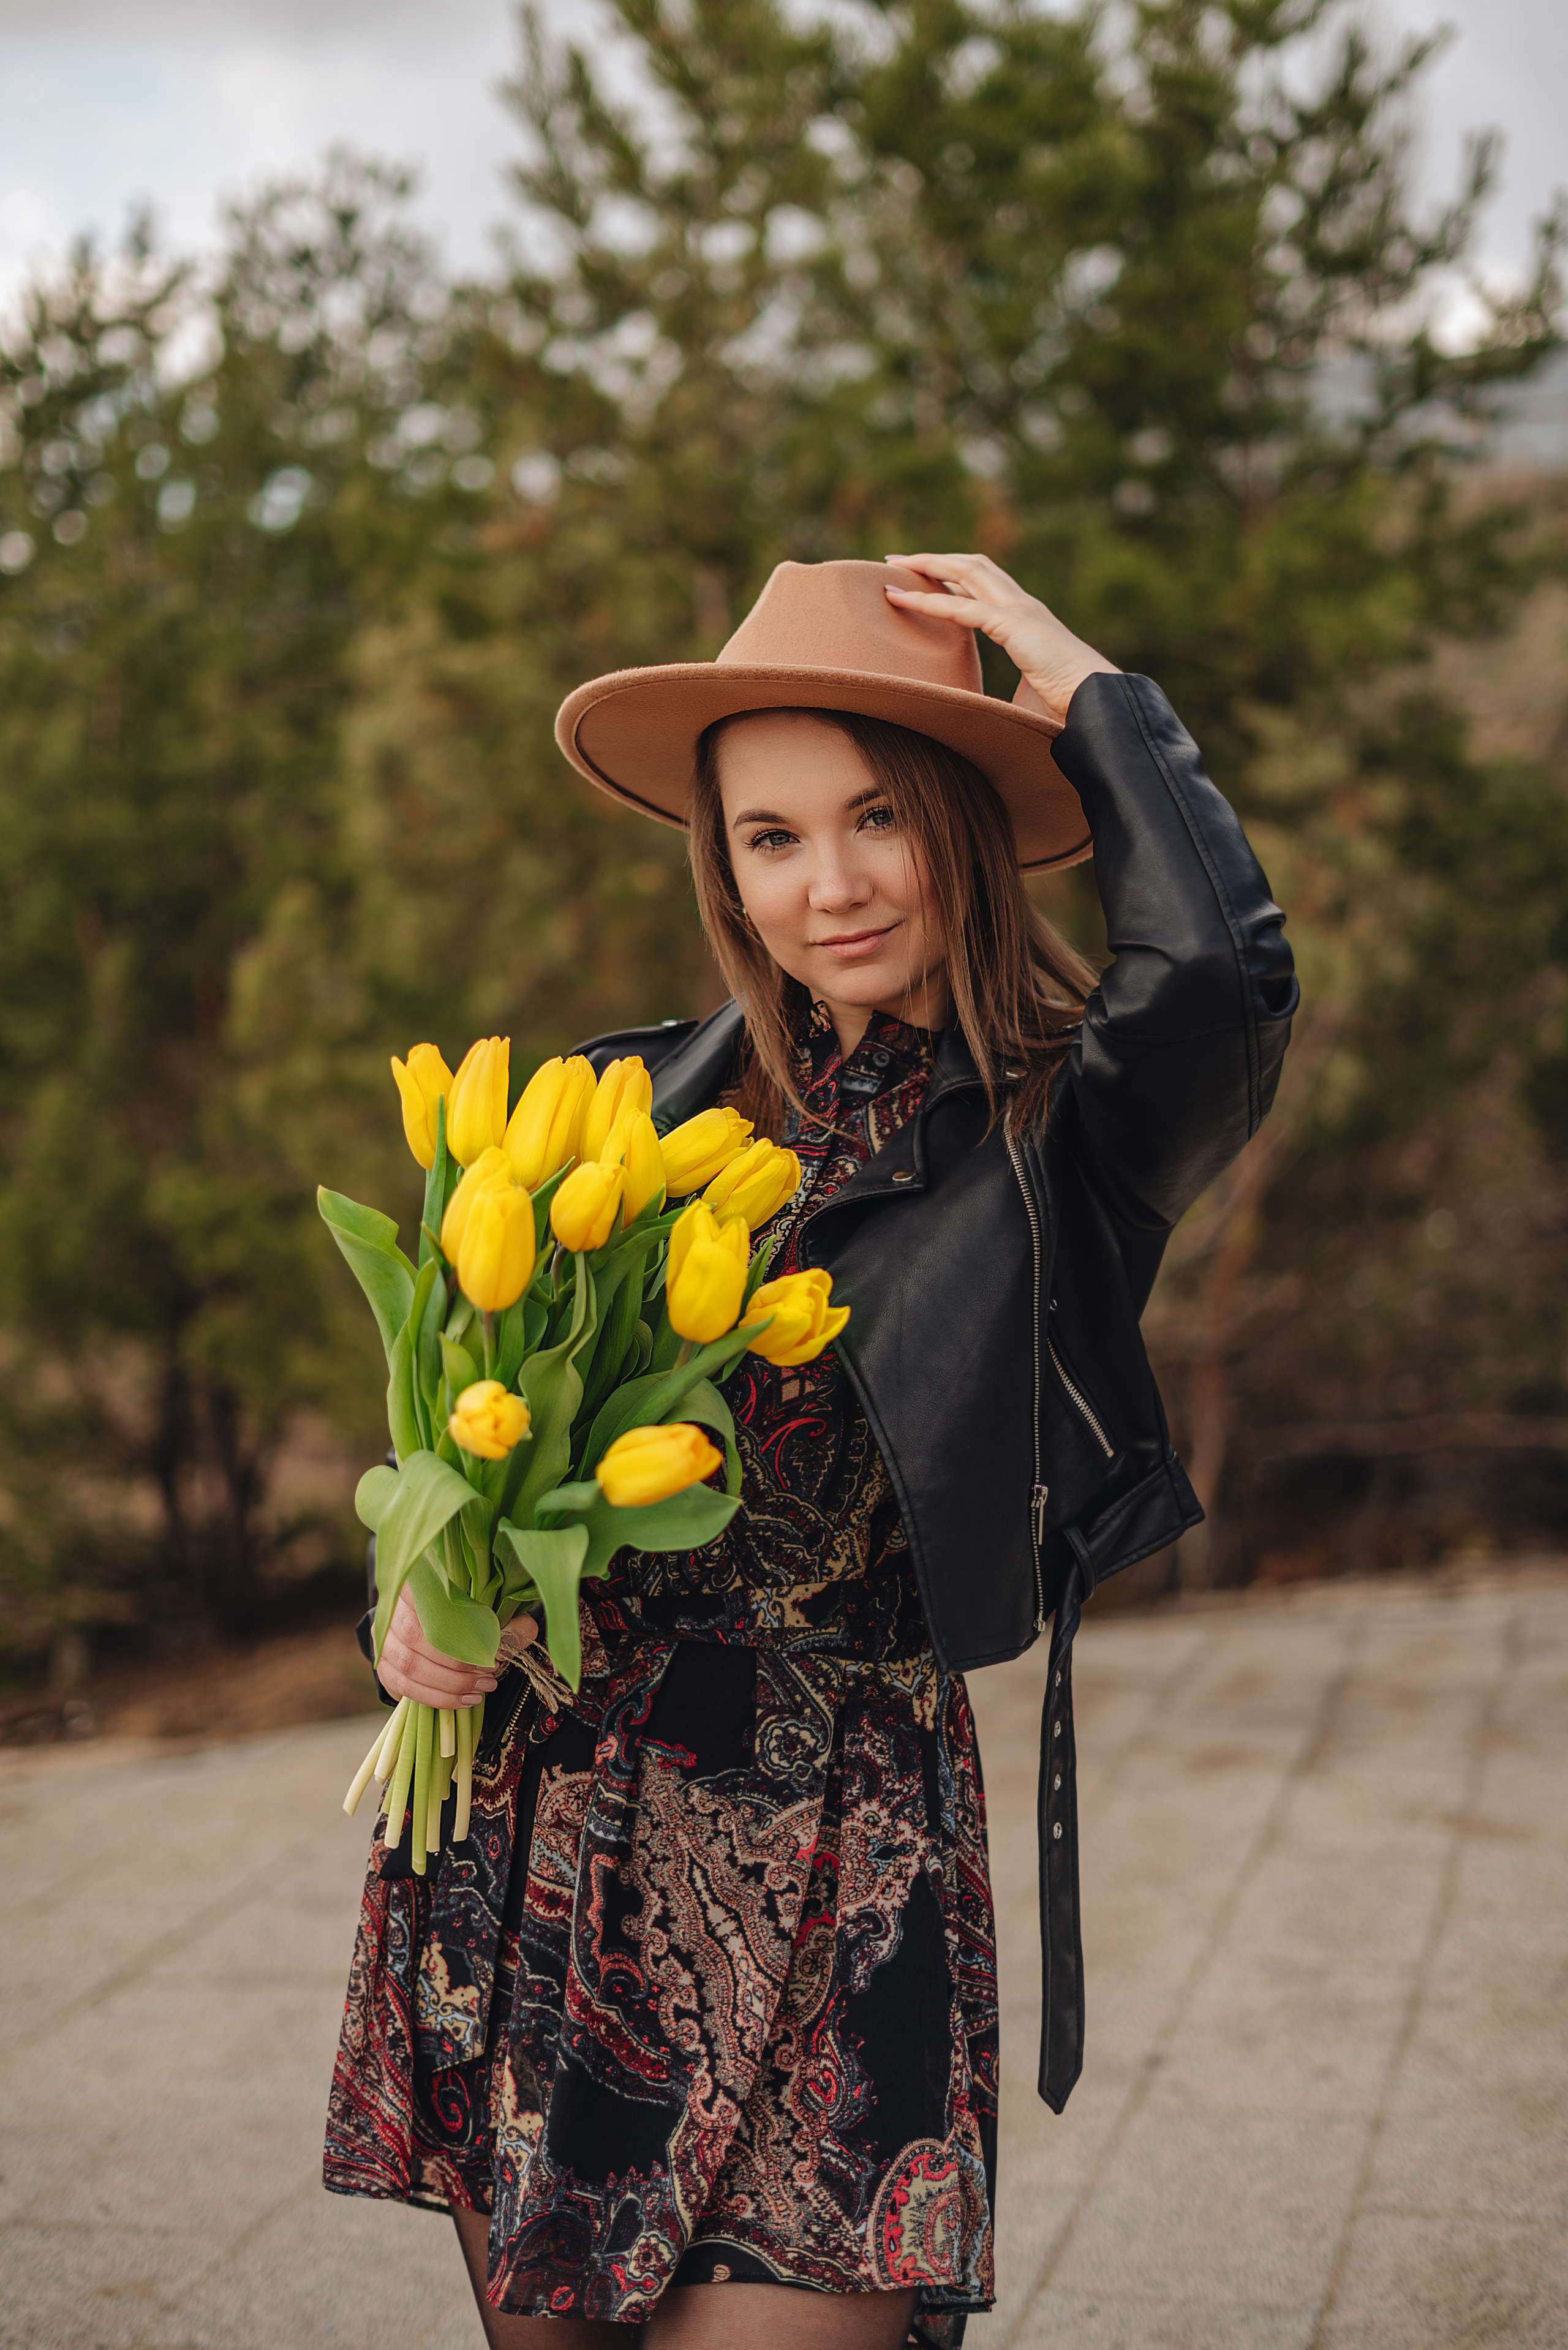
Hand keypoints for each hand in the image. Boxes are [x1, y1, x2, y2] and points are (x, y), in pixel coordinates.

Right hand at [375, 1585, 533, 1707]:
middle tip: (491, 1672)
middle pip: (418, 1635)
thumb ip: (507, 1620)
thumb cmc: (462, 1617)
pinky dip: (436, 1697)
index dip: (460, 1625)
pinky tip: (463, 1701)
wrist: (429, 1631)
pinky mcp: (383, 1666)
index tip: (490, 1645)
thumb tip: (526, 1632)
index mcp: (416, 1583)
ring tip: (482, 1689)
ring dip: (450, 1683)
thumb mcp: (487, 1611)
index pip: (429, 1597)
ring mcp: (382, 1639)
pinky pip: (405, 1686)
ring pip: (410, 1664)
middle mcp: (392, 1609)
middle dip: (458, 1661)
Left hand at [883, 551, 1118, 730]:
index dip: (952, 577)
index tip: (921, 577)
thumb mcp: (1026, 694)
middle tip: (897, 560)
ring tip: (894, 566)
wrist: (1098, 703)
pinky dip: (930, 601)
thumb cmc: (1066, 707)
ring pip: (967, 572)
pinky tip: (903, 599)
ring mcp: (1020, 611)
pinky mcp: (1015, 625)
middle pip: (973, 566)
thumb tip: (983, 715)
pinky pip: (963, 607)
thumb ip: (1003, 694)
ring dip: (929, 565)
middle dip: (935, 559)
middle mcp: (1023, 606)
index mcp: (1027, 620)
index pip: (984, 585)